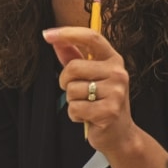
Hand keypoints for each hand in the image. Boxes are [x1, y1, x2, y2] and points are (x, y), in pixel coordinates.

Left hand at [42, 26, 133, 151]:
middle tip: (77, 92)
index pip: (91, 38)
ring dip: (72, 101)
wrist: (120, 134)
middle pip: (74, 67)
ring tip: (87, 105)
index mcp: (113, 59)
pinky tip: (88, 117)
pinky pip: (75, 108)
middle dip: (65, 81)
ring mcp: (116, 92)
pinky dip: (75, 115)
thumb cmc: (101, 101)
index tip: (47, 34)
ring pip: (72, 90)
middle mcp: (118, 73)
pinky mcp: (109, 111)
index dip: (68, 33)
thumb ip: (72, 56)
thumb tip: (55, 39)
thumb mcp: (89, 75)